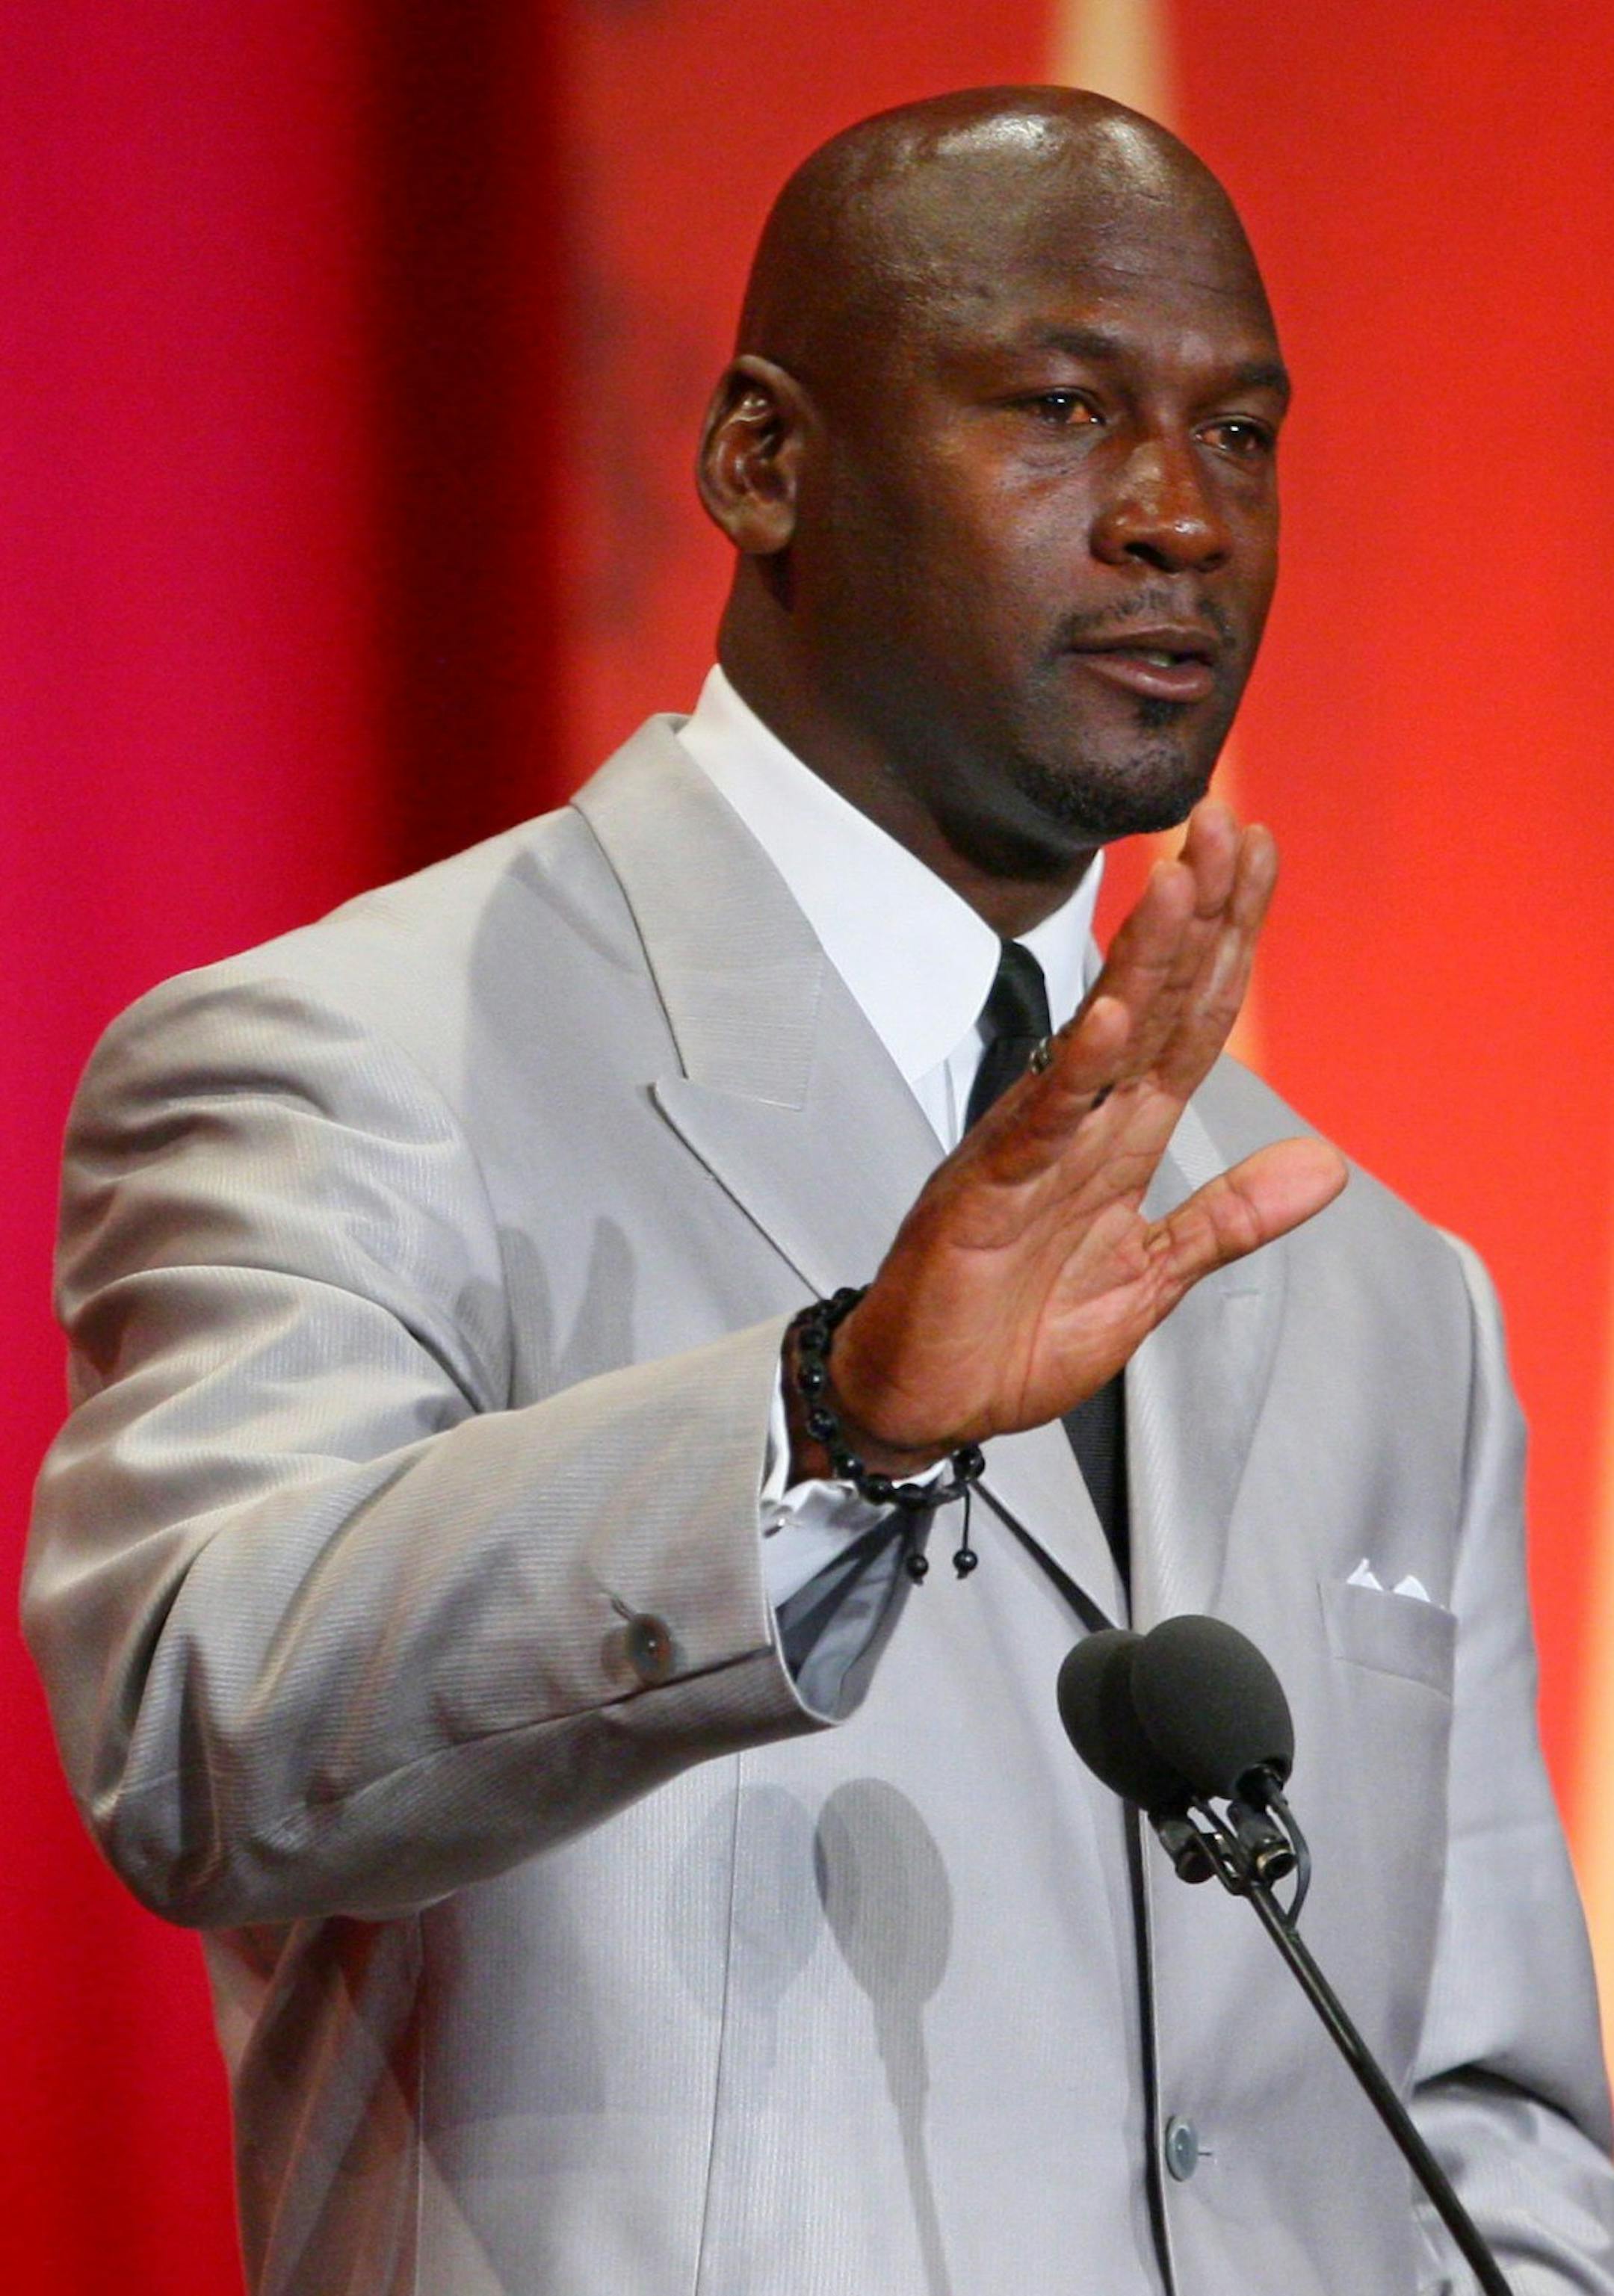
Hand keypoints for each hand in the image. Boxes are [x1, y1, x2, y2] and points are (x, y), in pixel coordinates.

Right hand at [794, 801, 1347, 1474]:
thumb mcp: (1151, 1279)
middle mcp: (1080, 1127)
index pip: (1192, 1025)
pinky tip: (1113, 1021)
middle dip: (1198, 918)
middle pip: (1157, 1006)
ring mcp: (1031, 1151)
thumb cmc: (1018, 1337)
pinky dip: (1078, 1075)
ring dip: (1144, 963)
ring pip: (1101, 1043)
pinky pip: (1038, 1125)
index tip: (1260, 861)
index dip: (1230, 946)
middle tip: (1232, 826)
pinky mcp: (985, 1194)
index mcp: (1122, 1142)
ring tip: (1182, 881)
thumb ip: (1230, 1219)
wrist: (925, 1401)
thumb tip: (1327, 1163)